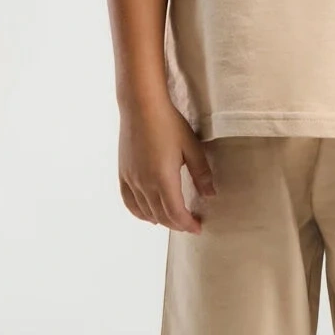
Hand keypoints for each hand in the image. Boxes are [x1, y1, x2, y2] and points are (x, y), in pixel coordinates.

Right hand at [117, 97, 216, 233]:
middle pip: (161, 216)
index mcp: (164, 178)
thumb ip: (201, 174)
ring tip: (174, 219)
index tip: (198, 228)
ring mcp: (132, 180)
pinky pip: (130, 203)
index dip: (188, 224)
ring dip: (161, 220)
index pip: (176, 213)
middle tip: (190, 224)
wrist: (141, 106)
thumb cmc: (169, 123)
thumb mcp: (192, 147)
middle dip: (177, 224)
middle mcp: (145, 183)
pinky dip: (140, 213)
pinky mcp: (123, 174)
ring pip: (146, 212)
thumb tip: (211, 195)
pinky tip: (149, 215)